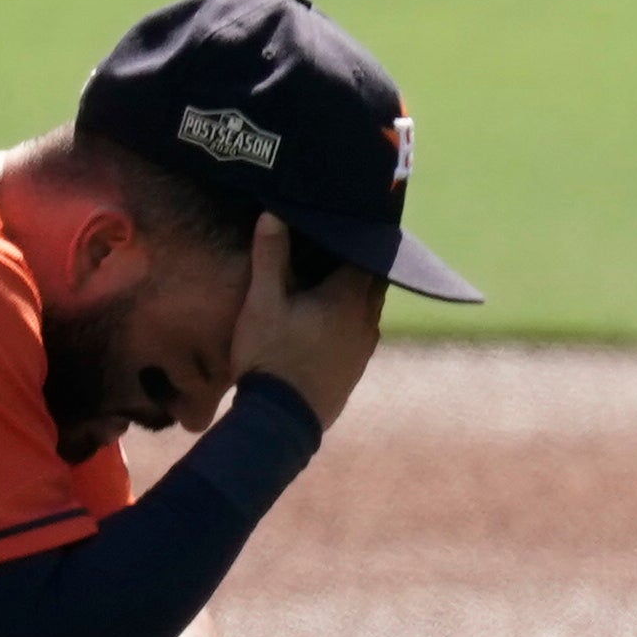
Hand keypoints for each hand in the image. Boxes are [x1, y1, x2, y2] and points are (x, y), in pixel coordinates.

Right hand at [228, 214, 384, 428]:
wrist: (279, 422)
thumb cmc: (269, 357)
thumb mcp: (262, 303)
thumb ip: (270, 257)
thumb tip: (272, 214)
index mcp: (349, 298)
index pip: (368, 255)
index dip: (360, 236)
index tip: (353, 219)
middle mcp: (366, 322)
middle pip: (374, 281)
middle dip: (363, 262)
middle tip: (345, 244)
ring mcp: (364, 350)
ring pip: (370, 310)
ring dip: (359, 293)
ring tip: (338, 278)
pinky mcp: (355, 371)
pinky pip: (362, 334)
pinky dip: (353, 320)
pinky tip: (331, 320)